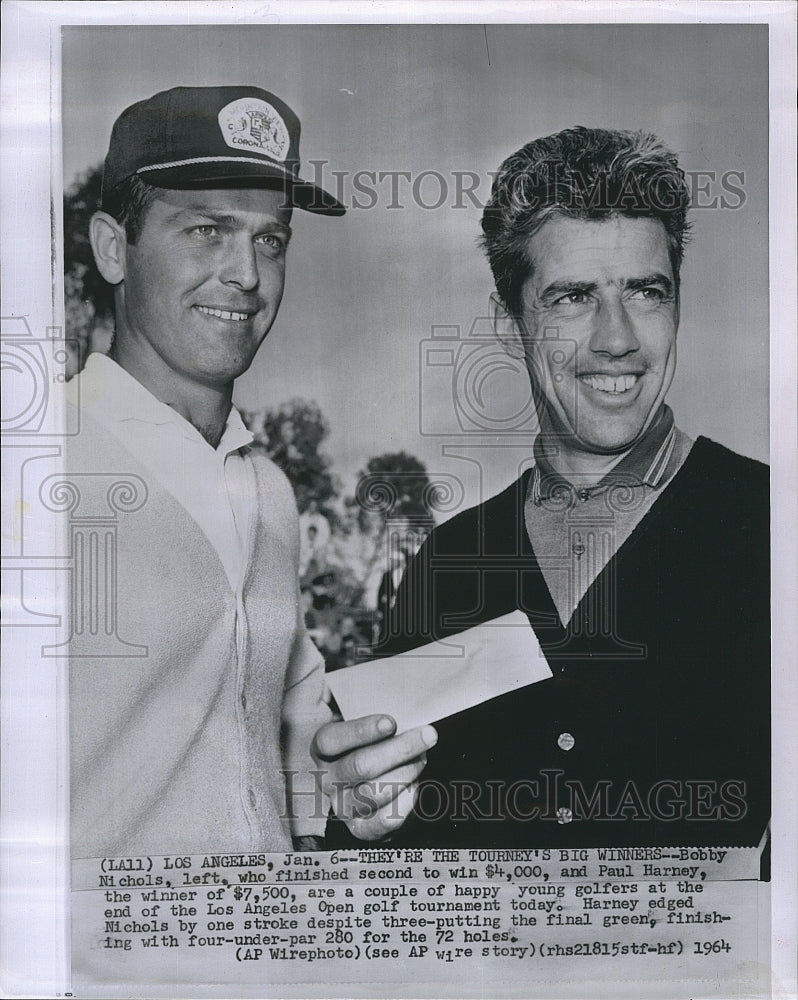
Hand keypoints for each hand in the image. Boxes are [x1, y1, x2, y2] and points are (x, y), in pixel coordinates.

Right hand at [312, 715, 436, 839]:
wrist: (373, 780)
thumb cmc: (371, 743)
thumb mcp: (363, 723)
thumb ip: (369, 710)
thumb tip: (385, 697)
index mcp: (322, 750)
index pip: (331, 740)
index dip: (361, 731)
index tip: (391, 722)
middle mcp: (328, 779)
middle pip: (360, 766)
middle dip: (399, 749)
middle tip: (428, 734)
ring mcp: (343, 807)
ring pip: (374, 793)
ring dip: (406, 772)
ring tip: (422, 758)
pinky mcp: (361, 829)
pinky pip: (384, 821)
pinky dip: (405, 803)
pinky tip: (416, 786)